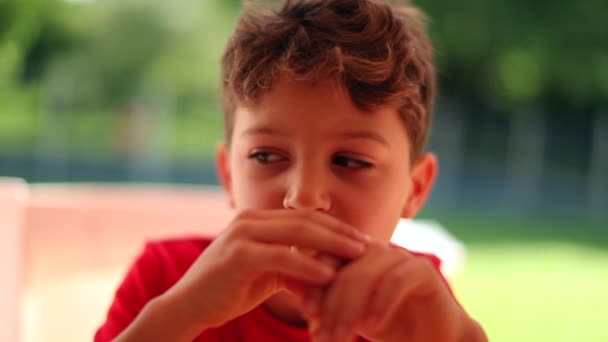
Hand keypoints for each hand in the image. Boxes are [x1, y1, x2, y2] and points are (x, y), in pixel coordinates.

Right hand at [159, 208, 369, 334]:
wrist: (188, 307)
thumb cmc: (229, 290)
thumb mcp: (267, 274)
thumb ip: (293, 265)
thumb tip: (328, 269)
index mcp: (256, 219)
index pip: (304, 217)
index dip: (335, 227)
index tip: (361, 239)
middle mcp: (250, 219)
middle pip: (306, 220)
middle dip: (340, 232)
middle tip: (368, 244)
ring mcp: (242, 234)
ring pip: (298, 233)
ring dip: (332, 243)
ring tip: (358, 255)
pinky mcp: (238, 255)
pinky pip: (282, 257)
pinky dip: (308, 265)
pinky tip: (330, 274)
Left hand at [309, 242, 481, 341]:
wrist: (434, 337)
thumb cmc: (385, 324)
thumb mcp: (346, 314)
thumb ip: (320, 297)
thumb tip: (284, 279)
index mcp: (354, 255)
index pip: (326, 261)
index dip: (315, 286)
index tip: (306, 313)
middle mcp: (375, 250)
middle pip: (343, 268)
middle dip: (330, 304)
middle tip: (321, 335)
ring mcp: (399, 256)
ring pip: (366, 275)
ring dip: (350, 310)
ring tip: (339, 338)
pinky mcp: (422, 270)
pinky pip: (396, 281)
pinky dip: (380, 304)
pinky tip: (370, 326)